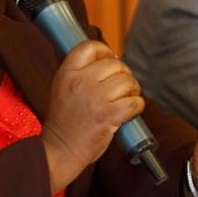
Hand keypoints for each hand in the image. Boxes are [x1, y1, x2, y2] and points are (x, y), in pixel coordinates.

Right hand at [41, 41, 144, 193]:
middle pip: (115, 64)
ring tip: (125, 98)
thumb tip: (112, 58)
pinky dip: (137, 105)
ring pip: (128, 81)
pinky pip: (135, 102)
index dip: (105, 51)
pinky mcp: (108, 116)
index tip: (109, 61)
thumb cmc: (65, 120)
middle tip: (120, 87)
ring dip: (132, 90)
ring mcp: (95, 99)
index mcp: (67, 73)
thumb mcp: (63, 87)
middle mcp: (80, 82)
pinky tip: (130, 110)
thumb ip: (81, 71)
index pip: (90, 46)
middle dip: (123, 74)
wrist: (60, 150)